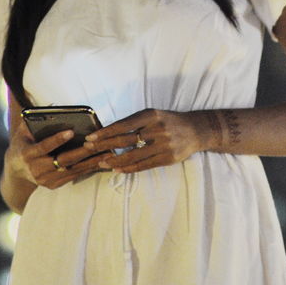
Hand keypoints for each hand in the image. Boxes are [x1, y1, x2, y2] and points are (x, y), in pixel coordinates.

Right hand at [6, 120, 105, 189]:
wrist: (16, 169)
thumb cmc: (23, 144)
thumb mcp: (23, 131)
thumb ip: (34, 119)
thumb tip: (54, 105)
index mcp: (28, 154)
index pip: (44, 147)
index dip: (57, 140)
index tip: (71, 131)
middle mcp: (36, 169)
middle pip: (62, 161)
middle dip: (80, 152)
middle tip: (96, 144)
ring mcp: (45, 180)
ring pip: (72, 170)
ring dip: (90, 162)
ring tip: (106, 153)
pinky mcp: (53, 185)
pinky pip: (74, 176)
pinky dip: (88, 169)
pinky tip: (101, 161)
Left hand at [83, 109, 215, 174]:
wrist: (195, 130)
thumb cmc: (168, 121)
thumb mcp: (153, 115)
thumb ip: (135, 122)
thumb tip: (109, 132)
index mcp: (151, 115)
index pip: (124, 124)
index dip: (106, 132)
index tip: (91, 137)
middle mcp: (157, 129)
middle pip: (126, 139)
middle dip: (105, 145)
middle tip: (89, 149)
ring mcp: (163, 145)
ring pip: (133, 155)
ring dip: (114, 160)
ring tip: (101, 163)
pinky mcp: (167, 158)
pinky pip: (144, 165)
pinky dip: (129, 168)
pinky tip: (117, 169)